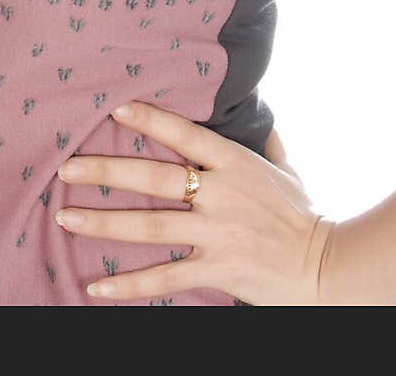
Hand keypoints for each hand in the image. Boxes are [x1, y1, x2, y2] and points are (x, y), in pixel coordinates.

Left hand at [54, 100, 334, 304]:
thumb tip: (260, 115)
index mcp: (235, 163)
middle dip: (106, 172)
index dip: (150, 120)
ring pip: (150, 227)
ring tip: (66, 217)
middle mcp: (221, 195)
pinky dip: (128, 285)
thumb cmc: (307, 216)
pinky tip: (95, 287)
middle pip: (154, 179)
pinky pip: (164, 279)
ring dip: (104, 224)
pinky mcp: (217, 272)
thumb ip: (267, 141)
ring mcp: (217, 235)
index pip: (186, 135)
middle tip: (66, 168)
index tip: (115, 108)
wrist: (329, 268)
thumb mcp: (287, 170)